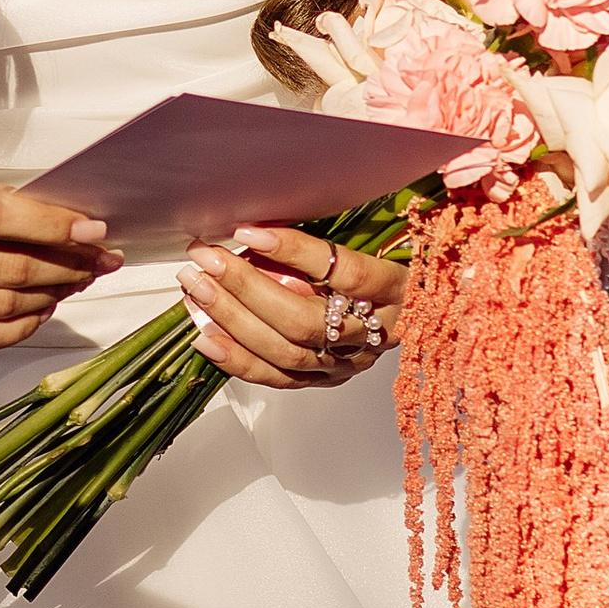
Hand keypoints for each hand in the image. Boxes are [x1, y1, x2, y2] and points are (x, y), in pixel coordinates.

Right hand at [0, 170, 119, 356]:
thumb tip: (68, 225)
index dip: (53, 226)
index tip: (95, 231)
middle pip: (7, 268)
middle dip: (65, 266)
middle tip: (98, 261)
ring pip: (0, 308)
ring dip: (50, 297)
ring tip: (73, 283)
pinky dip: (21, 327)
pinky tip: (40, 309)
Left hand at [175, 223, 408, 391]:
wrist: (412, 311)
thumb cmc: (381, 267)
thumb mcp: (367, 242)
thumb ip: (321, 241)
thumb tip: (256, 228)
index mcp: (397, 288)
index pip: (346, 272)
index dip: (294, 251)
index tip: (247, 230)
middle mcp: (376, 332)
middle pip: (305, 320)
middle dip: (246, 288)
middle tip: (206, 259)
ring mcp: (349, 361)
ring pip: (287, 352)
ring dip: (232, 320)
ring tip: (196, 288)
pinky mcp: (327, 379)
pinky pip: (277, 377)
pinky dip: (236, 358)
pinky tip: (204, 334)